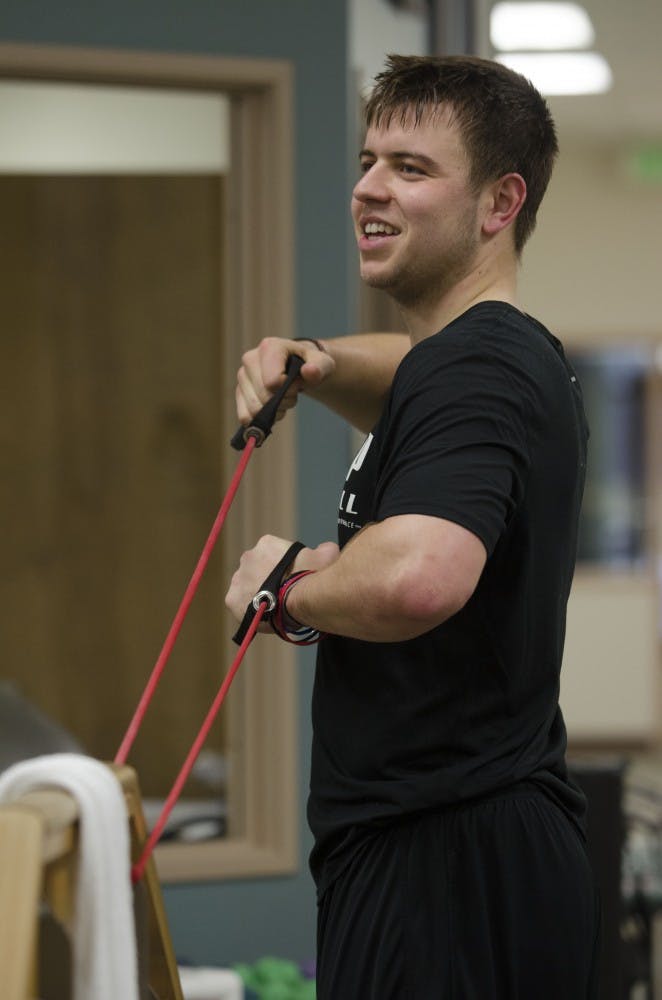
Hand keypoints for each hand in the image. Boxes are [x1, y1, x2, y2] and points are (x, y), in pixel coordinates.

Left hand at [224, 535, 338, 631]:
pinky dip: (249, 609)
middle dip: (267, 579)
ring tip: (273, 607)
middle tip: (282, 593)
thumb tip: (327, 549)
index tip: (291, 579)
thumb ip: (325, 551)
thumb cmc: (311, 577)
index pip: (272, 555)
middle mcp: (248, 557)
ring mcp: (237, 578)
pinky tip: (263, 615)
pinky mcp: (232, 599)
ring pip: (247, 587)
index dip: (283, 568)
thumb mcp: (326, 557)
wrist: (298, 600)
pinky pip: (240, 604)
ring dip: (257, 594)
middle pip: (257, 570)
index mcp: (267, 544)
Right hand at [236, 337, 334, 425]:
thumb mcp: (322, 364)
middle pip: (264, 397)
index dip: (289, 390)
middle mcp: (250, 358)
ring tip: (282, 399)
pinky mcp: (239, 391)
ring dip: (273, 412)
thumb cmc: (310, 364)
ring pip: (254, 409)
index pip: (273, 382)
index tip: (297, 383)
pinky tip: (271, 409)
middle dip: (282, 402)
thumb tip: (309, 371)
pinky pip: (245, 417)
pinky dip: (260, 419)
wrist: (299, 368)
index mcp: (269, 347)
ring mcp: (242, 375)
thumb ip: (319, 367)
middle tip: (292, 394)